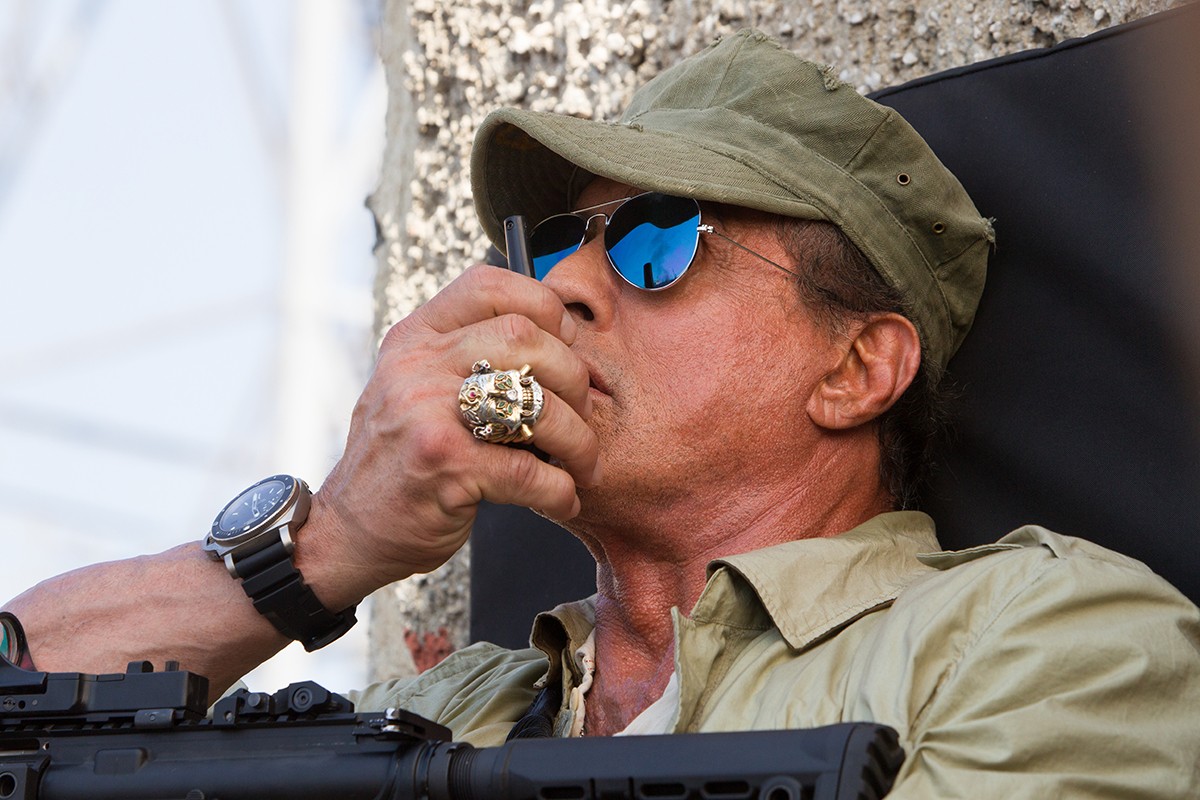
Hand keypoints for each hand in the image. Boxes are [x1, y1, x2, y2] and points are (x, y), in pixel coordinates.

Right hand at [302, 265, 599, 604]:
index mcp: (415, 339)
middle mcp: (417, 366)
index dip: (543, 306)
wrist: (350, 531)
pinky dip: (559, 490)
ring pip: (536, 402)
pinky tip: (561, 499)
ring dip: (578, 439)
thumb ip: (465, 357)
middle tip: (581, 412)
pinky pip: (530, 471)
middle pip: (525, 337)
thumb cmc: (400, 460)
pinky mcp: (444, 466)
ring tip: (582, 462)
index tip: (565, 343)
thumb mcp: (416, 388)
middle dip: (572, 377)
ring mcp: (428, 413)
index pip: (488, 285)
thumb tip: (556, 341)